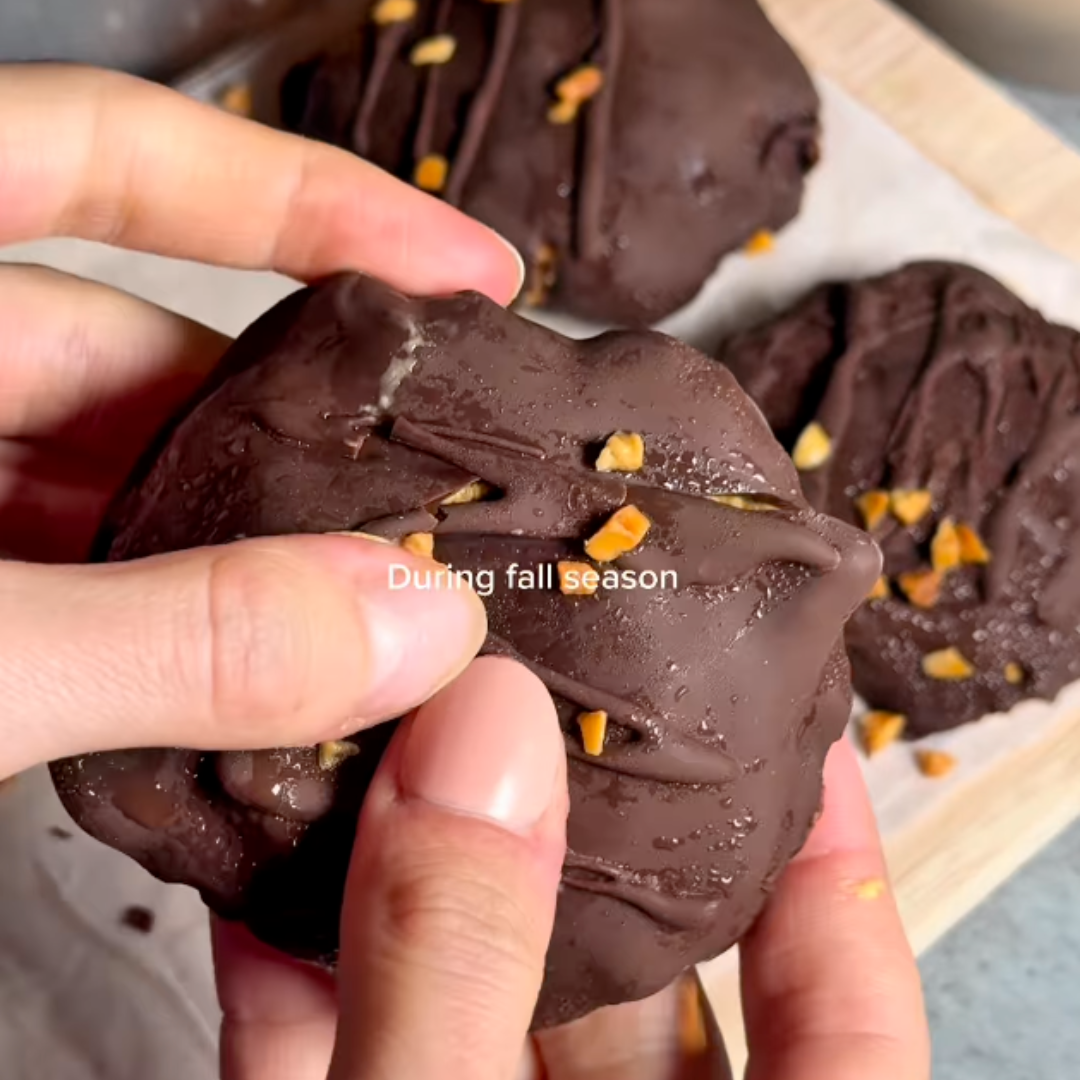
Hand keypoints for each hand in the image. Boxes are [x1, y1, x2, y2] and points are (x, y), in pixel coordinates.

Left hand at [0, 64, 522, 777]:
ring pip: (110, 482)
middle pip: (137, 353)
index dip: (293, 190)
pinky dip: (158, 623)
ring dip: (235, 554)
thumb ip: (175, 635)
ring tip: (368, 621)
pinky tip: (246, 686)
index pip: (102, 150)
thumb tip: (411, 631)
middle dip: (290, 438)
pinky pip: (65, 574)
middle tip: (429, 511)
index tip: (460, 264)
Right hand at [214, 733, 928, 1079]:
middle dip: (567, 825)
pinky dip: (290, 973)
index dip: (834, 864)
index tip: (801, 725)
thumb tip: (486, 737)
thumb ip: (464, 979)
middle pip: (621, 978)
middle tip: (545, 680)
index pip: (839, 1017)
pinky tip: (257, 868)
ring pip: (461, 1002)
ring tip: (396, 729)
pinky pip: (323, 1061)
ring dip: (412, 876)